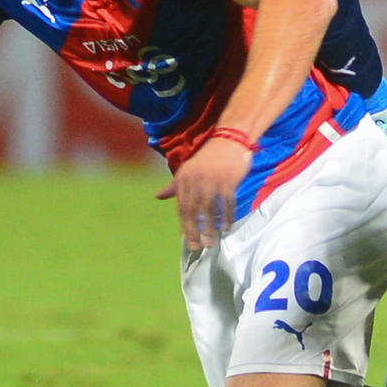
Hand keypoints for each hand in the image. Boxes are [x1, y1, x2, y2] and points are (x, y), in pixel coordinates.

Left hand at [154, 134, 252, 250]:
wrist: (229, 139)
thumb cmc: (209, 158)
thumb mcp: (188, 171)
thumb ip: (174, 186)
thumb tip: (157, 197)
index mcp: (184, 179)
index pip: (181, 207)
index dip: (185, 226)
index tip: (188, 241)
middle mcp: (195, 180)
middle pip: (192, 211)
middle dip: (193, 231)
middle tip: (197, 247)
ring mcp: (212, 181)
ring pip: (208, 209)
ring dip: (209, 228)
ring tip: (211, 242)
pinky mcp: (228, 181)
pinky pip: (226, 204)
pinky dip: (226, 217)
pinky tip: (227, 228)